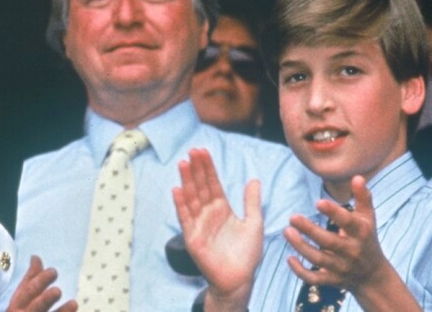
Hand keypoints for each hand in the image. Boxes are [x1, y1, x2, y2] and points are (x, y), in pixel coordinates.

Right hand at [6, 255, 77, 311]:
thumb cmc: (22, 310)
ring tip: (74, 303)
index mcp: (18, 304)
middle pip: (36, 307)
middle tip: (57, 291)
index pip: (28, 291)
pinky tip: (74, 310)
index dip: (41, 281)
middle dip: (45, 299)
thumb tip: (35, 257)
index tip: (54, 271)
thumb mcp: (23, 295)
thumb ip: (31, 277)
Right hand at [172, 148, 262, 307]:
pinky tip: (177, 189)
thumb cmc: (247, 254)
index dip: (208, 167)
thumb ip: (252, 201)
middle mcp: (208, 213)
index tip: (203, 151)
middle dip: (197, 169)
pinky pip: (185, 218)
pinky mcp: (193, 238)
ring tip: (183, 163)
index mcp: (222, 207)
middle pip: (200, 186)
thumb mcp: (254, 223)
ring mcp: (199, 224)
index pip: (213, 182)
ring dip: (187, 181)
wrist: (241, 279)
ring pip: (192, 198)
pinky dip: (181, 204)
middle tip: (192, 150)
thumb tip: (254, 179)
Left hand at [285, 175, 419, 309]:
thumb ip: (362, 197)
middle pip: (329, 242)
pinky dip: (301, 272)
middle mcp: (352, 252)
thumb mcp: (368, 217)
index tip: (318, 202)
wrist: (373, 276)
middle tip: (292, 217)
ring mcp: (341, 268)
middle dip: (310, 231)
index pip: (348, 222)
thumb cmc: (366, 238)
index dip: (334, 213)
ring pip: (319, 260)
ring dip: (301, 247)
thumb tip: (357, 176)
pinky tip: (289, 258)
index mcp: (360, 233)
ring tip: (286, 232)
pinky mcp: (332, 280)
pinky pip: (315, 279)